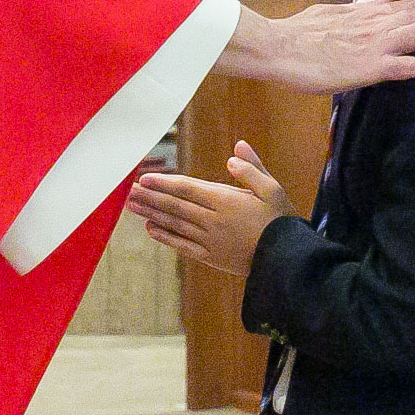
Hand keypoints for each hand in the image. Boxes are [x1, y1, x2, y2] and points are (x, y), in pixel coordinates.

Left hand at [125, 142, 291, 276]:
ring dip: (152, 214)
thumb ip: (252, 169)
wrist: (286, 262)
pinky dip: (165, 237)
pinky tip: (151, 230)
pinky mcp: (211, 257)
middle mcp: (213, 221)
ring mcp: (210, 240)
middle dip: (150, 197)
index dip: (164, 183)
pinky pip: (183, 246)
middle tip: (128, 191)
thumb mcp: (273, 189)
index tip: (144, 178)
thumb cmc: (281, 221)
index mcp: (226, 201)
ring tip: (132, 206)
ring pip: (175, 224)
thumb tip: (235, 152)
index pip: (188, 189)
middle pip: (175, 206)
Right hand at [226, 0, 414, 92]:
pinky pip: (408, 66)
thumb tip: (381, 3)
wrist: (273, 46)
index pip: (411, 5)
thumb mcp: (330, 14)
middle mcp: (375, 24)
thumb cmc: (294, 35)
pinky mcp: (368, 67)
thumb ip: (358, 11)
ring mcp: (374, 44)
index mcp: (366, 13)